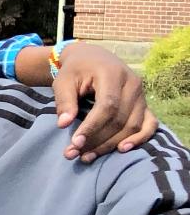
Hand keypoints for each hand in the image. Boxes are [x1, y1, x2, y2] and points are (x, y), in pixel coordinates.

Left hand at [54, 43, 156, 161]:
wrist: (93, 58)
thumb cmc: (76, 70)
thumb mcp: (63, 81)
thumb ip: (64, 101)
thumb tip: (64, 124)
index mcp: (113, 74)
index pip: (107, 106)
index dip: (92, 127)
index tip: (74, 143)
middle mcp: (132, 84)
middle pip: (120, 119)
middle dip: (97, 140)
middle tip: (74, 154)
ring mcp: (142, 95)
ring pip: (133, 125)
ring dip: (111, 145)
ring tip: (87, 156)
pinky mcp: (145, 104)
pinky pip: (150, 124)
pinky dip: (140, 138)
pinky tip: (122, 149)